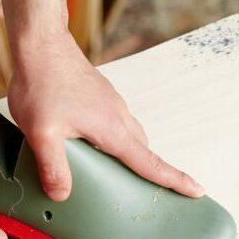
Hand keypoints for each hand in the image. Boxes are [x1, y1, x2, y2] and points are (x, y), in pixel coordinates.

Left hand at [7, 31, 203, 201]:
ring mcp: (111, 104)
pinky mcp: (101, 97)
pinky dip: (114, 140)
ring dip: (128, 156)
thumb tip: (62, 195)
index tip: (197, 190)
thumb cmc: (42, 84)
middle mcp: (118, 116)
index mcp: (112, 129)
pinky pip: (117, 124)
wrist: (42, 43)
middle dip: (151, 173)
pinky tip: (90, 144)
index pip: (151, 163)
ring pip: (130, 137)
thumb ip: (53, 167)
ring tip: (111, 174)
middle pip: (143, 152)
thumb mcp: (41, 133)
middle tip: (144, 194)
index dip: (175, 180)